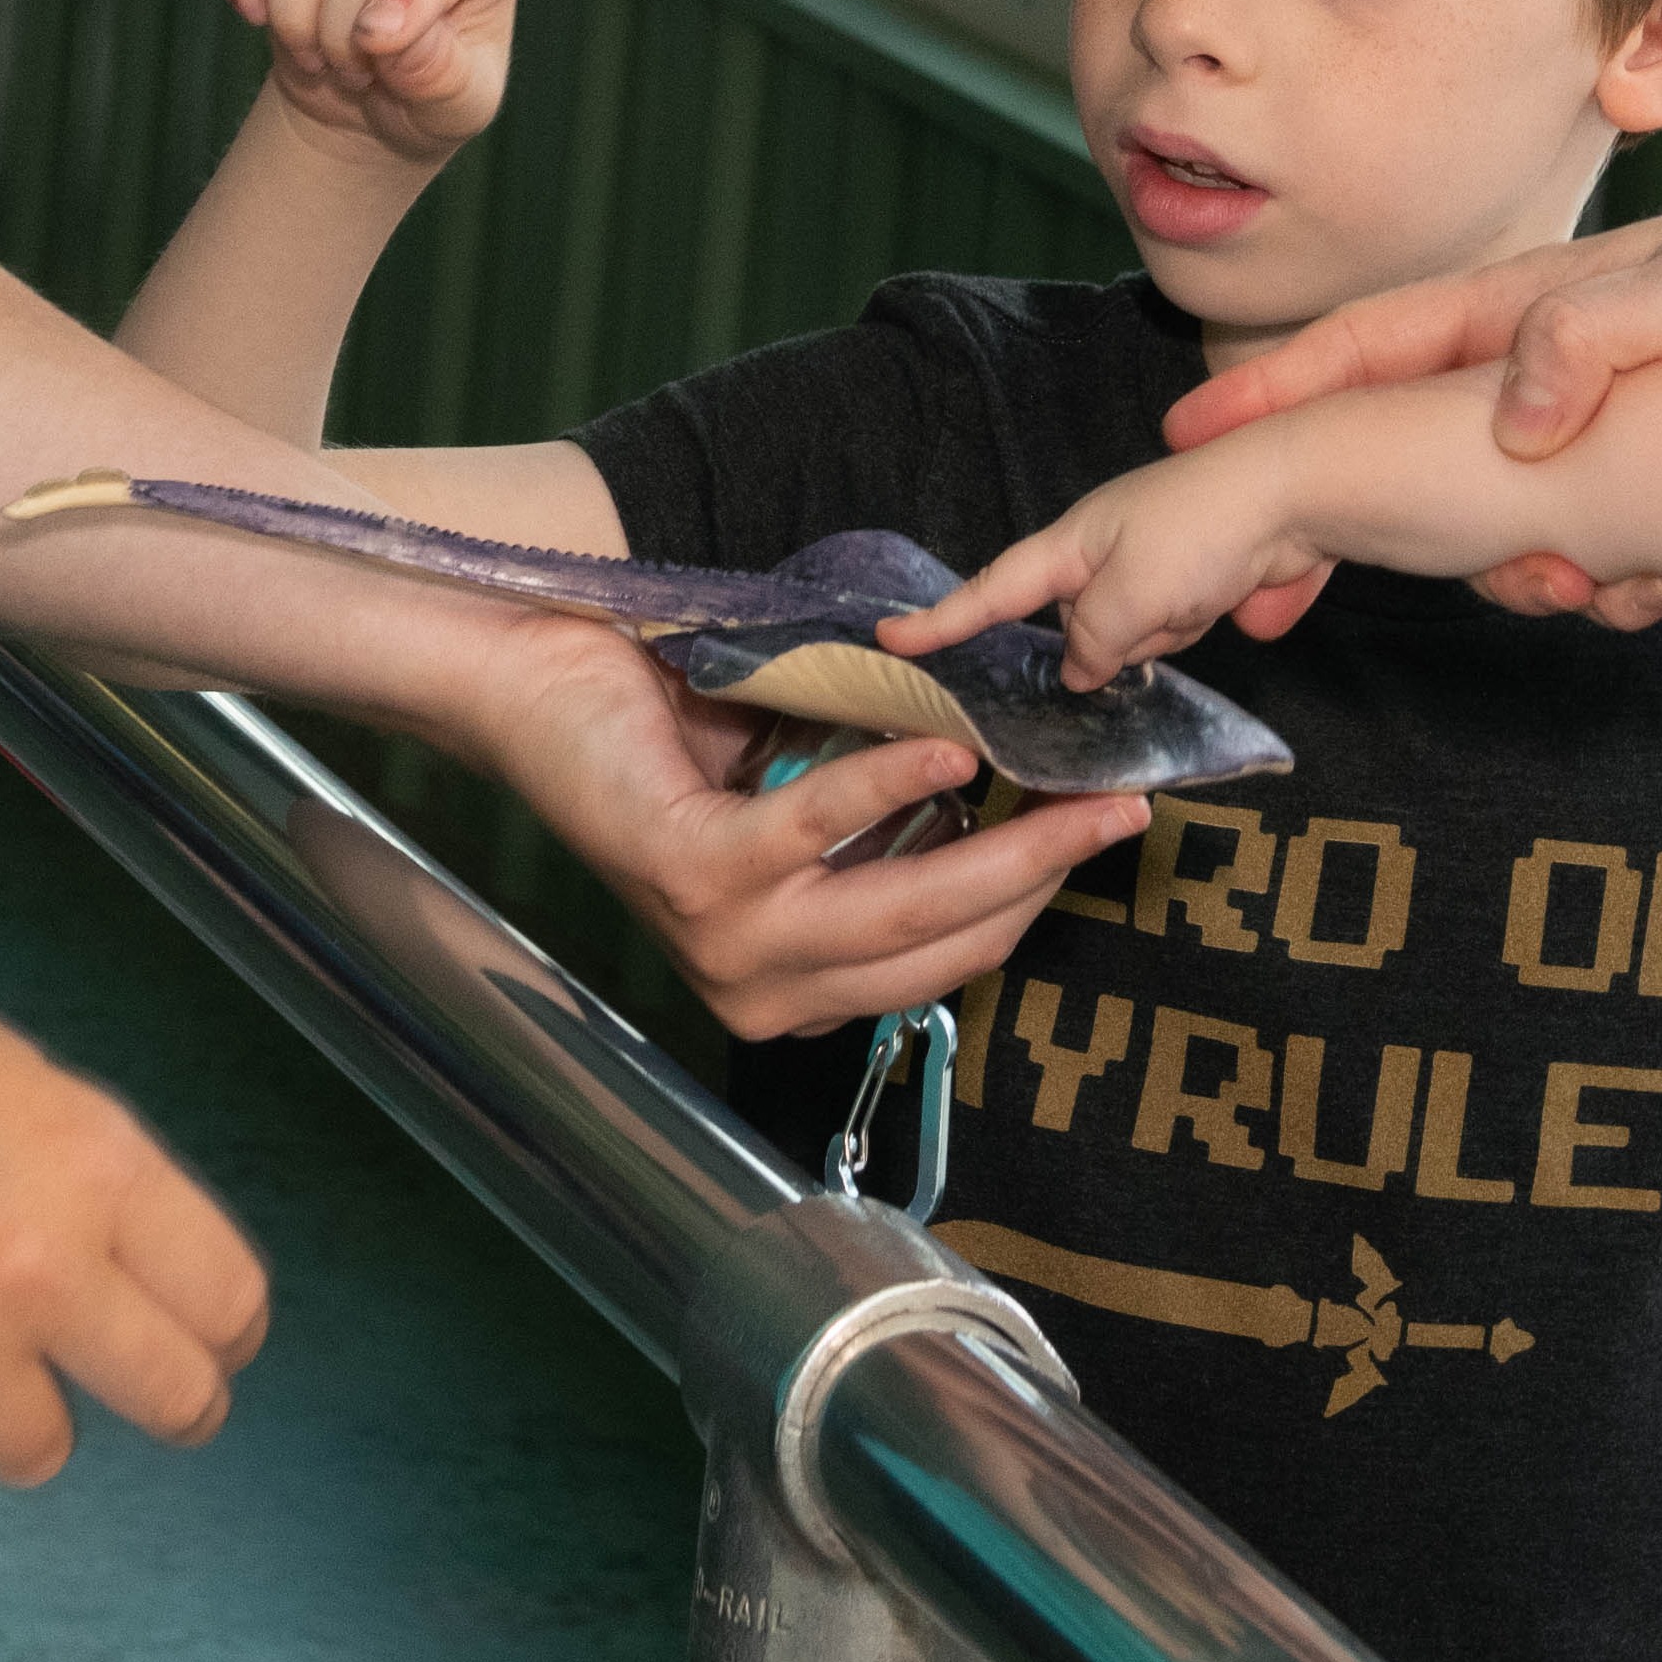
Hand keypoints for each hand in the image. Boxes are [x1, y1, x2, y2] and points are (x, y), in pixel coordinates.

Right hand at [0, 914, 270, 1493]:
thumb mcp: (9, 1077)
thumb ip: (80, 1179)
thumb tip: (126, 1266)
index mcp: (97, 1161)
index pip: (227, 1299)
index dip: (222, 1331)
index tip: (204, 1342)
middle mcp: (41, 1260)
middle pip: (174, 1398)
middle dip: (166, 1403)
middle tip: (118, 1385)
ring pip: (38, 1452)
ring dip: (9, 1416)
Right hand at [204, 0, 523, 174]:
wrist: (367, 91)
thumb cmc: (426, 88)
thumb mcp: (457, 104)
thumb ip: (441, 75)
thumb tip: (388, 32)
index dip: (408, 2)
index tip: (374, 54)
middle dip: (342, 28)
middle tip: (350, 69)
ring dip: (293, 12)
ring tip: (315, 51)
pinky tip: (251, 8)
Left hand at [462, 616, 1148, 1040]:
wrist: (537, 675)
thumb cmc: (671, 724)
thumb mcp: (803, 794)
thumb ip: (886, 822)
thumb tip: (1005, 784)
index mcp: (789, 980)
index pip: (941, 963)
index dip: (1028, 900)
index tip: (1098, 831)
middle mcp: (759, 987)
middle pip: (941, 947)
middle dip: (1046, 878)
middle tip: (1125, 814)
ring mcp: (725, 943)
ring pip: (901, 907)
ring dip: (1003, 845)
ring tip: (1075, 788)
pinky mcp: (695, 876)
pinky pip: (823, 835)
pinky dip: (893, 788)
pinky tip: (947, 750)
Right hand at [892, 445, 1297, 694]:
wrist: (1293, 493)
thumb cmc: (1201, 530)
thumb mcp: (1131, 598)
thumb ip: (1092, 642)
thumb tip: (1080, 669)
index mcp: (1073, 541)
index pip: (994, 588)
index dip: (944, 619)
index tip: (889, 637)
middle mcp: (1102, 548)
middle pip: (1072, 623)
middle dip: (1107, 640)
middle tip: (1146, 623)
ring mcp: (1148, 560)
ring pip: (1126, 633)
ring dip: (1158, 634)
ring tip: (1197, 597)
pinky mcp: (1192, 575)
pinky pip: (1168, 626)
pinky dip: (1188, 624)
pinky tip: (1220, 602)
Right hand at [1160, 194, 1661, 629]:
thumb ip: (1606, 330)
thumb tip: (1518, 413)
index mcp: (1538, 302)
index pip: (1376, 341)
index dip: (1279, 384)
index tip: (1191, 429)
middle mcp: (1549, 362)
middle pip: (1404, 440)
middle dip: (1342, 522)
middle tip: (1266, 603)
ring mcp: (1597, 427)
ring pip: (1501, 517)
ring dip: (1506, 569)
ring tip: (1565, 591)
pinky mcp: (1656, 483)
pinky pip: (1594, 553)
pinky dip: (1606, 583)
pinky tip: (1646, 592)